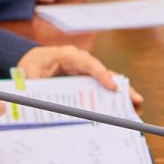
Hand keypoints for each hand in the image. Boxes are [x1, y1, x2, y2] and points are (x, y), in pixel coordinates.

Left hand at [17, 42, 139, 106]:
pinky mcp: (84, 80)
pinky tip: (123, 108)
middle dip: (119, 85)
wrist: (29, 64)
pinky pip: (100, 87)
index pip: (86, 61)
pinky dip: (111, 97)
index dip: (100, 73)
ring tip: (136, 105)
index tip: (112, 86)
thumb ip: (36, 89)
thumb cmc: (28, 68)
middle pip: (102, 70)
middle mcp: (78, 60)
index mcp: (63, 55)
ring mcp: (83, 70)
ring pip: (105, 79)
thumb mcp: (27, 78)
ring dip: (121, 92)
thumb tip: (43, 107)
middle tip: (135, 98)